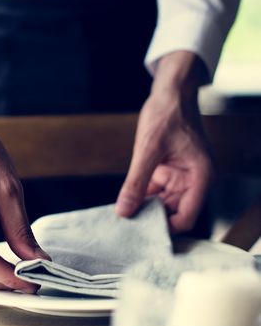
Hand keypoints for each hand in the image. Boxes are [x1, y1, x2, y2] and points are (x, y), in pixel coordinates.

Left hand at [116, 52, 212, 231]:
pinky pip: (156, 192)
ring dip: (145, 209)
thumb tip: (124, 211)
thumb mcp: (148, 149)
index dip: (165, 229)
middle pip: (174, 214)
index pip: (186, 217)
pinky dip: (142, 197)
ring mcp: (182, 177)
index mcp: (201, 176)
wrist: (170, 92)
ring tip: (123, 218)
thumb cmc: (167, 113)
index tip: (141, 233)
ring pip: (163, 205)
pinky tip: (125, 202)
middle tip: (126, 228)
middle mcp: (195, 181)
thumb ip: (136, 182)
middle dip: (152, 220)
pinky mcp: (169, 172)